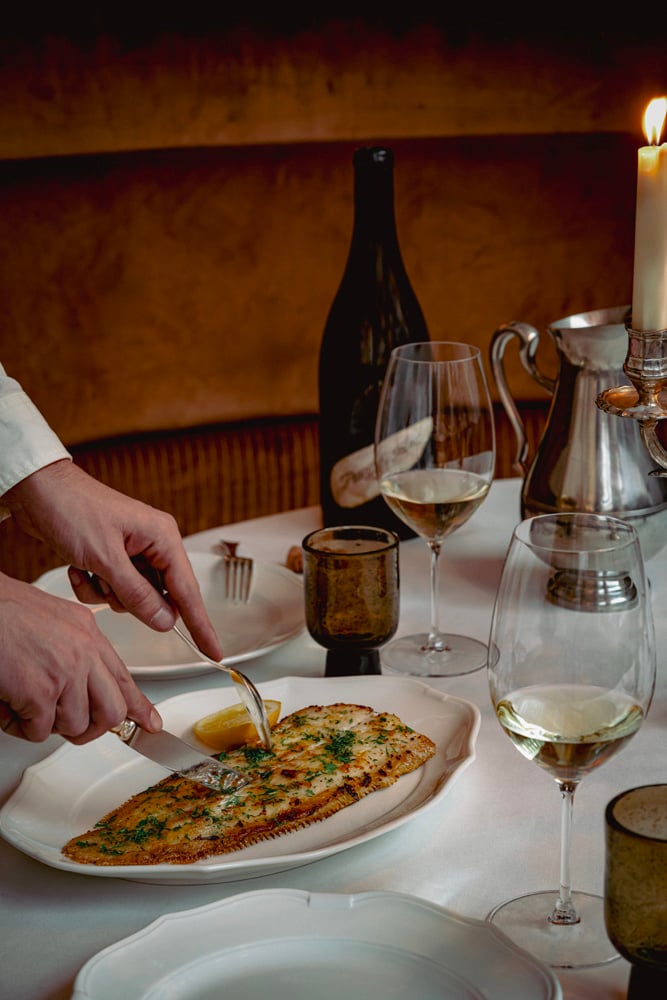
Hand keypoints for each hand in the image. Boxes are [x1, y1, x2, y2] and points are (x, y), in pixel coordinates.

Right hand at [0, 573, 160, 742]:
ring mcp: (66, 671)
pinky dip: (19, 725)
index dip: (138, 706)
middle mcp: (83, 651)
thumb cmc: (3, 612)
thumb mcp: (54, 622)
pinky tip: (8, 705)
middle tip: (70, 728)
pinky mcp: (41, 692)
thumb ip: (74, 651)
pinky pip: (39, 730)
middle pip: (112, 711)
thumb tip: (80, 686)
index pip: (123, 677)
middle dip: (90, 729)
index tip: (149, 723)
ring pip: (74, 725)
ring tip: (23, 704)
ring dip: (45, 725)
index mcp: (87, 633)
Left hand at [3, 459, 222, 660]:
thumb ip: (137, 593)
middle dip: (129, 600)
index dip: (201, 624)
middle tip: (107, 583)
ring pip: (132, 598)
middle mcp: (153, 545)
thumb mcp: (105, 557)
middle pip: (158, 597)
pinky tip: (79, 569)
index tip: (213, 650)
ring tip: (87, 570)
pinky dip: (92, 587)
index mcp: (163, 538)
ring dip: (105, 593)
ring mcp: (133, 553)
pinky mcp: (113, 559)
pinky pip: (112, 591)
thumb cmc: (73, 508)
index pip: (188, 590)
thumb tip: (164, 621)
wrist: (39, 492)